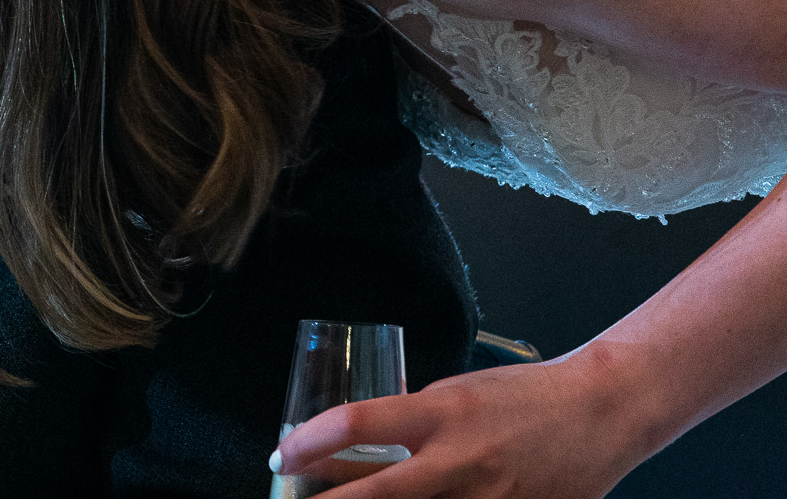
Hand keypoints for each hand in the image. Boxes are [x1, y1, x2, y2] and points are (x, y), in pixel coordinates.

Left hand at [273, 350, 657, 497]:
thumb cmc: (523, 396)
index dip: (311, 440)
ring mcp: (492, 498)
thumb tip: (357, 456)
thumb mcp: (455, 395)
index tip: (282, 451)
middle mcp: (463, 460)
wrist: (603, 411)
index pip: (359, 423)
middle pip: (380, 493)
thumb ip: (412, 427)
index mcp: (443, 413)